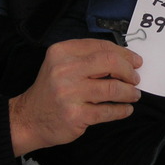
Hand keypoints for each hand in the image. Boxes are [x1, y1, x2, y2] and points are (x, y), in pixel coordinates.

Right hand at [9, 39, 142, 156]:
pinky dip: (122, 110)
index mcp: (62, 52)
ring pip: (113, 88)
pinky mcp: (75, 115)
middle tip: (135, 78)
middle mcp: (64, 70)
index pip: (101, 46)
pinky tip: (125, 109)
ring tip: (133, 95)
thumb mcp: (61, 65)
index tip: (135, 61)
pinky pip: (108, 111)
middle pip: (110, 63)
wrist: (29, 118)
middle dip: (129, 71)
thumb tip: (125, 59)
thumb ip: (88, 58)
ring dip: (129, 92)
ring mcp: (69, 93)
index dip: (124, 53)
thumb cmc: (51, 90)